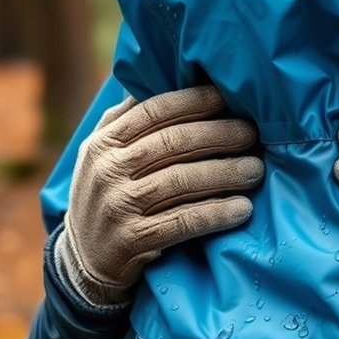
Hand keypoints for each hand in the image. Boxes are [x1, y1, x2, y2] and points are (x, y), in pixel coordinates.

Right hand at [58, 85, 263, 305]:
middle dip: (219, 135)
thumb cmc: (106, 198)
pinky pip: (183, 222)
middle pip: (173, 143)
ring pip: (181, 181)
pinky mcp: (131, 240)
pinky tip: (242, 209)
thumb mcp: (102, 155)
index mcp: (103, 143)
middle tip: (253, 134)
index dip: (194, 101)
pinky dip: (216, 214)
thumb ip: (126, 121)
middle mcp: (106, 170)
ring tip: (256, 170)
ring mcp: (117, 206)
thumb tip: (161, 77)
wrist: (82, 262)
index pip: (153, 111)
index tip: (228, 98)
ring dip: (225, 173)